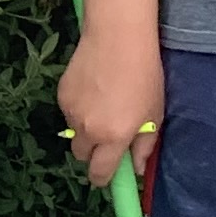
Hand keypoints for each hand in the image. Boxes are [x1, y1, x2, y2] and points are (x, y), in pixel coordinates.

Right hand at [58, 26, 165, 199]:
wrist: (117, 37)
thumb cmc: (145, 75)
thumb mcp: (154, 114)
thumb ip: (144, 145)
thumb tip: (136, 169)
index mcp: (114, 137)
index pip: (100, 173)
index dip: (103, 179)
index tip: (107, 177)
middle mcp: (89, 129)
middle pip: (82, 156)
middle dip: (93, 152)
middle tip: (109, 136)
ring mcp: (71, 112)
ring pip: (75, 132)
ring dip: (86, 128)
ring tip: (103, 104)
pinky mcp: (61, 95)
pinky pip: (69, 112)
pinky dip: (79, 109)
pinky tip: (93, 89)